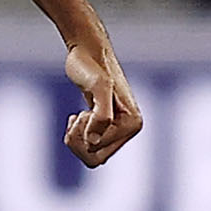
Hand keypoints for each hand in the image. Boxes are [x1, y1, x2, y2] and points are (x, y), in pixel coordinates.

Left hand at [60, 38, 142, 167]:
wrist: (87, 50)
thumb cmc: (90, 65)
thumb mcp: (98, 86)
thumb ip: (101, 115)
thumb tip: (94, 143)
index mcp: (133, 123)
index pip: (99, 154)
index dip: (84, 136)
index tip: (86, 111)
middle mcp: (131, 128)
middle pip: (95, 160)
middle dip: (79, 142)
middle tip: (76, 117)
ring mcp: (119, 128)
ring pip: (90, 155)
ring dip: (77, 138)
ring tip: (78, 116)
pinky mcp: (107, 125)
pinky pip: (89, 147)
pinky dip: (77, 135)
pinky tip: (79, 115)